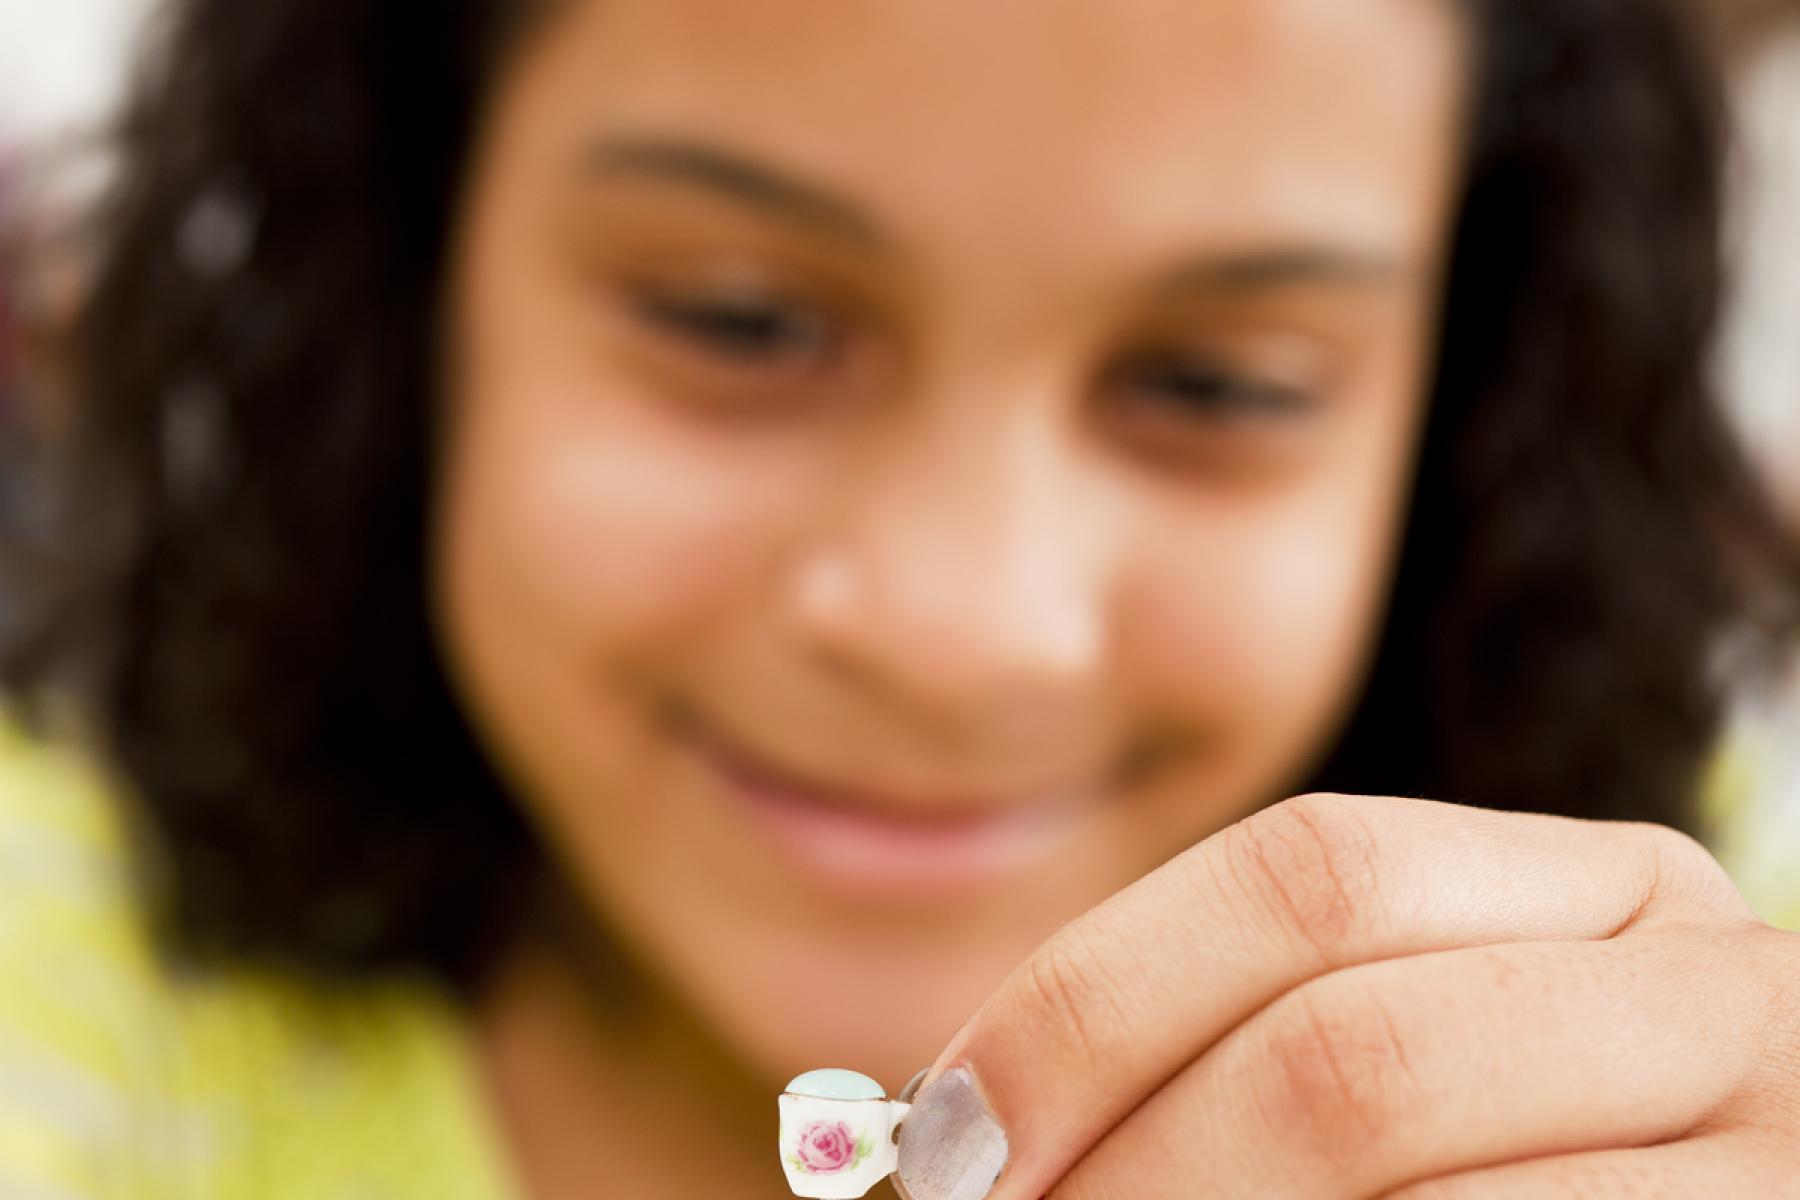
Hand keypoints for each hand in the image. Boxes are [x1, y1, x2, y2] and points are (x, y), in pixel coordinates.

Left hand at [892, 794, 1799, 1197]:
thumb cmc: (1542, 1174)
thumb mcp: (1445, 1068)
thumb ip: (1258, 1054)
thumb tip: (962, 1130)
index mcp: (1606, 891)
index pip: (1307, 870)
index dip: (1091, 1000)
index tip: (946, 1135)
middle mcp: (1714, 986)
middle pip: (1341, 1040)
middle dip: (1130, 1164)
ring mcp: (1785, 1147)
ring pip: (1400, 1185)